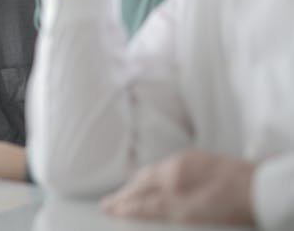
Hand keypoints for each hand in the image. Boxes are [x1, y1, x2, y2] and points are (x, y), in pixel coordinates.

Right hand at [102, 151, 255, 225]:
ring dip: (144, 185)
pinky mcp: (211, 168)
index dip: (120, 200)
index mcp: (170, 173)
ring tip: (135, 195)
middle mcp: (180, 163)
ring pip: (161, 174)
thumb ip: (151, 207)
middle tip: (114, 201)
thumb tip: (120, 206)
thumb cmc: (229, 203)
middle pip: (146, 178)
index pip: (137, 188)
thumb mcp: (184, 211)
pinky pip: (175, 173)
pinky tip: (168, 189)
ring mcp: (196, 164)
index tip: (106, 207)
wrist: (266, 192)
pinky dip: (162, 183)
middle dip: (128, 190)